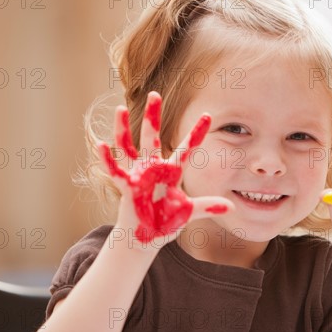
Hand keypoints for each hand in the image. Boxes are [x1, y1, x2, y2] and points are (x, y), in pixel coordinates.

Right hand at [98, 91, 233, 249]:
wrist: (146, 238)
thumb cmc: (165, 222)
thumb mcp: (188, 212)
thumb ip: (207, 206)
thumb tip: (231, 205)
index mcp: (171, 172)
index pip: (186, 148)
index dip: (196, 133)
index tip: (208, 115)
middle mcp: (153, 168)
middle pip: (152, 137)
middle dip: (152, 116)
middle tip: (154, 93)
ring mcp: (138, 175)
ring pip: (128, 146)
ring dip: (123, 128)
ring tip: (120, 108)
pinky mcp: (127, 187)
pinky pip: (115, 170)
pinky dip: (107, 159)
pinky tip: (100, 144)